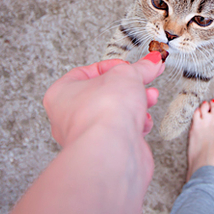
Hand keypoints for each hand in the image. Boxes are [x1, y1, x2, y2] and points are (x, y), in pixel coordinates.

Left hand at [43, 52, 165, 146]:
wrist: (113, 150)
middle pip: (103, 94)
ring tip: (148, 99)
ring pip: (114, 114)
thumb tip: (151, 62)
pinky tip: (143, 122)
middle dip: (128, 87)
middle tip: (142, 81)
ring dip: (135, 105)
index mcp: (61, 94)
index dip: (111, 66)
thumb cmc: (102, 113)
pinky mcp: (105, 151)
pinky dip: (135, 126)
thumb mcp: (127, 74)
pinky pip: (120, 133)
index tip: (129, 66)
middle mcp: (69, 117)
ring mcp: (87, 136)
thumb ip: (141, 67)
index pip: (86, 72)